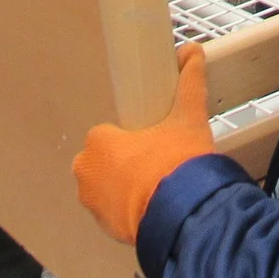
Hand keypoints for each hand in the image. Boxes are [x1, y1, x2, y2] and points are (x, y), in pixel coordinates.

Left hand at [73, 43, 215, 244]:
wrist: (183, 214)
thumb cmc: (177, 162)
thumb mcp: (188, 116)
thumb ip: (189, 82)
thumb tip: (192, 50)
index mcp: (98, 141)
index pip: (109, 133)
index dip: (132, 136)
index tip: (152, 141)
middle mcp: (86, 171)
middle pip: (106, 159)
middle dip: (126, 162)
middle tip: (158, 163)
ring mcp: (92, 203)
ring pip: (108, 186)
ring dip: (125, 186)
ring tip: (158, 185)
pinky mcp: (104, 228)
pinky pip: (114, 211)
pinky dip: (129, 209)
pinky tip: (152, 205)